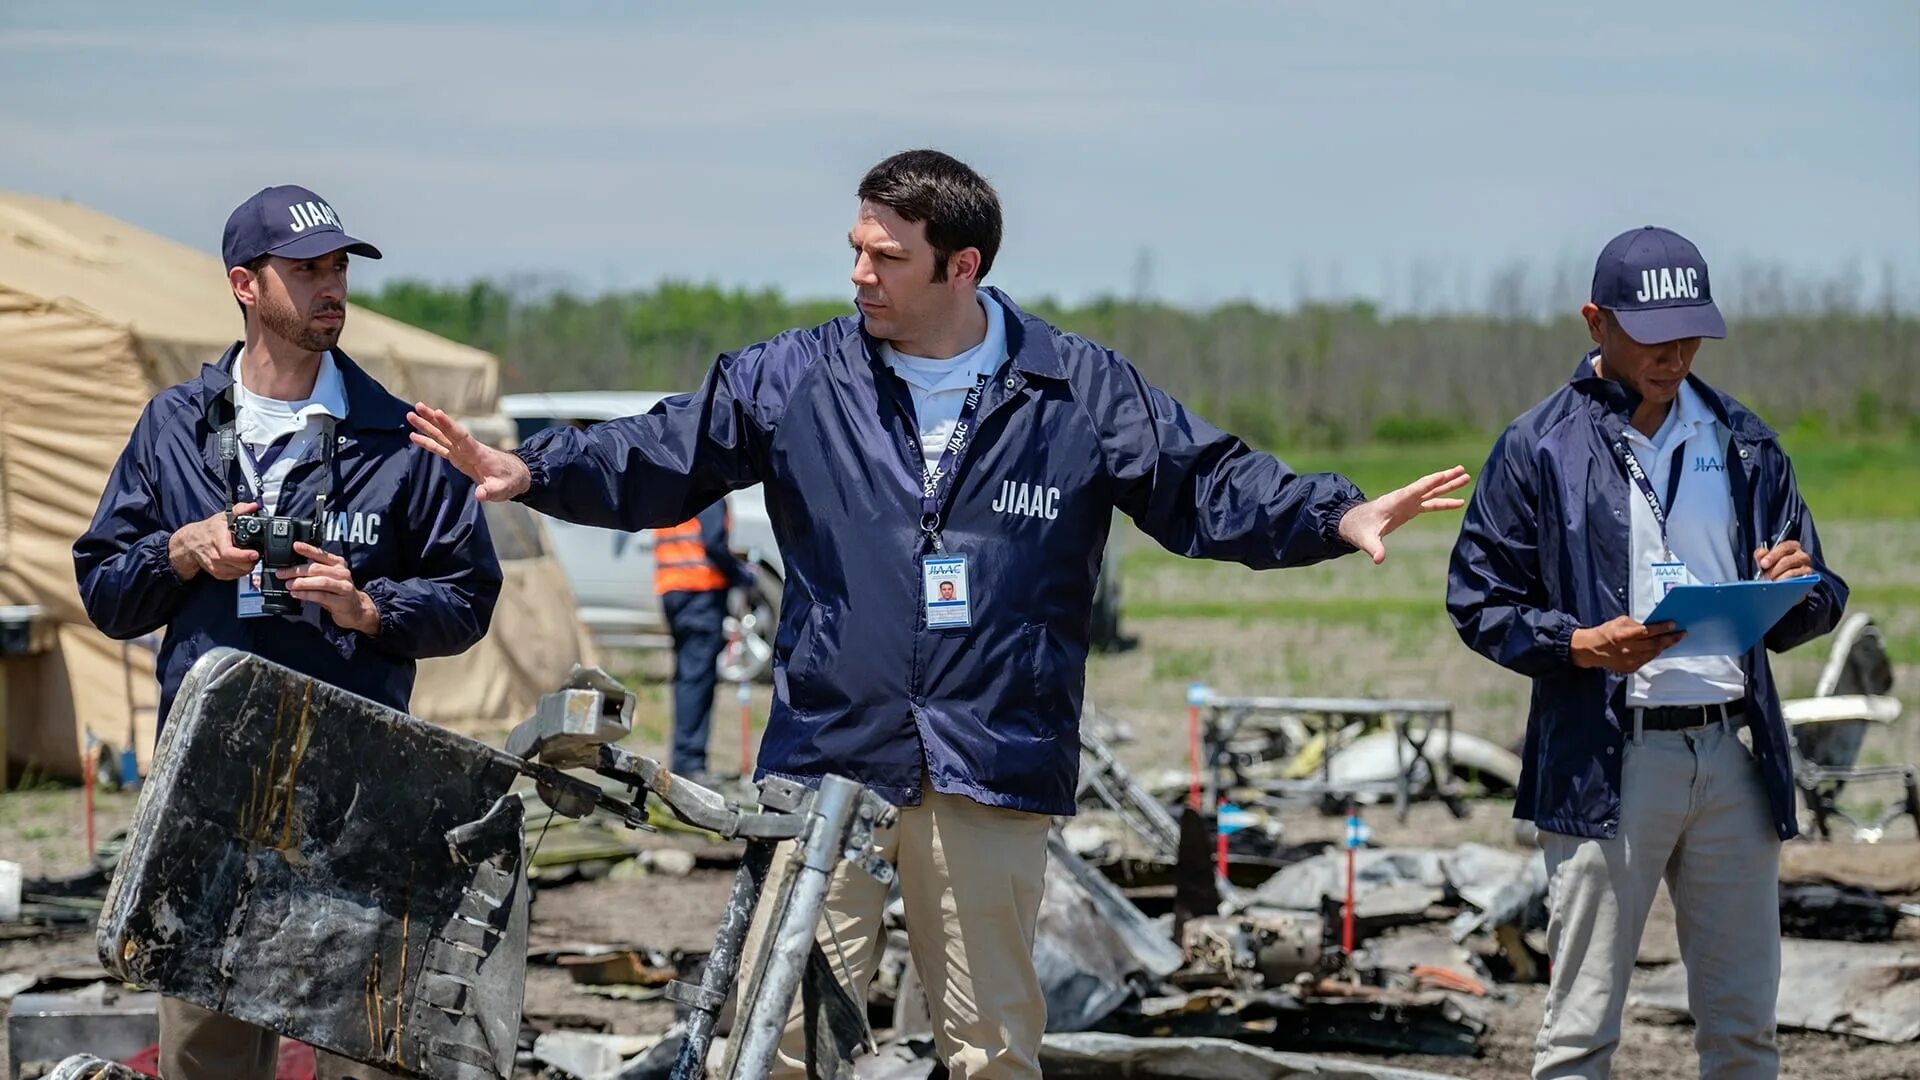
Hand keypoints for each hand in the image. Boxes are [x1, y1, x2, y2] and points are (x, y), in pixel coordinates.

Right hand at [168, 502, 261, 581]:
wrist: (191, 544)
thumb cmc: (208, 531)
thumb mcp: (223, 517)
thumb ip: (239, 510)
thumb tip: (252, 506)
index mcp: (217, 543)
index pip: (230, 554)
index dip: (244, 555)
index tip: (255, 553)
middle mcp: (216, 558)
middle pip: (239, 565)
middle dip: (252, 560)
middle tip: (257, 553)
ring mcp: (216, 568)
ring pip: (240, 572)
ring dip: (249, 565)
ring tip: (250, 556)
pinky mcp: (218, 574)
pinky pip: (236, 576)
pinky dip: (242, 570)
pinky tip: (243, 562)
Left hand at [280, 542, 379, 634]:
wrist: (357, 609)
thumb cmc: (338, 592)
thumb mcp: (329, 578)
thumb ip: (314, 572)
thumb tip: (290, 570)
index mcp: (338, 564)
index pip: (321, 554)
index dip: (308, 549)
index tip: (295, 546)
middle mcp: (342, 573)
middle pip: (317, 568)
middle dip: (297, 570)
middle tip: (282, 574)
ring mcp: (343, 587)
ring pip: (321, 581)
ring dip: (302, 582)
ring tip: (289, 584)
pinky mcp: (341, 601)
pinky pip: (322, 596)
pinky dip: (307, 595)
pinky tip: (297, 594)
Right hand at [407, 403, 530, 502]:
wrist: (515, 475)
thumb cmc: (510, 480)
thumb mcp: (502, 489)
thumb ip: (490, 491)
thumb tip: (479, 495)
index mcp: (477, 452)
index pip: (461, 436)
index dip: (449, 425)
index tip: (437, 412)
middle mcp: (467, 448)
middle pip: (447, 431)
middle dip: (432, 419)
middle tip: (416, 407)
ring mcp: (461, 452)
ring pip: (441, 436)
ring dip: (426, 426)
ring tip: (410, 415)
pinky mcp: (457, 457)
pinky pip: (440, 447)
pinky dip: (427, 442)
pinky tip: (414, 436)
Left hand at [1337, 465, 1471, 563]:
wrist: (1353, 523)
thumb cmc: (1358, 529)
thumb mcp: (1365, 540)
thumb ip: (1374, 548)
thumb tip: (1379, 560)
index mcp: (1395, 501)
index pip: (1414, 490)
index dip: (1429, 483)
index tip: (1444, 474)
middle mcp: (1404, 498)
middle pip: (1428, 486)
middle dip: (1445, 479)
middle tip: (1463, 470)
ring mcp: (1408, 503)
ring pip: (1432, 492)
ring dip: (1448, 485)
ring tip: (1466, 476)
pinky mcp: (1410, 509)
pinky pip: (1431, 504)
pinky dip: (1445, 502)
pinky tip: (1459, 501)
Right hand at [1570, 616, 1684, 673]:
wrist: (1591, 651)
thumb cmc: (1605, 633)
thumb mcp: (1618, 622)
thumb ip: (1635, 624)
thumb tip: (1651, 626)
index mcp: (1623, 636)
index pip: (1647, 631)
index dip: (1662, 628)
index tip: (1673, 624)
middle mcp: (1627, 650)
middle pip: (1654, 644)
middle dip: (1670, 638)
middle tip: (1681, 634)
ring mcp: (1629, 661)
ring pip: (1653, 653)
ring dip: (1664, 646)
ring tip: (1673, 640)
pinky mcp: (1630, 668)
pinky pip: (1647, 660)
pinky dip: (1654, 653)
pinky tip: (1658, 648)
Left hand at [1755, 540, 1812, 581]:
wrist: (1786, 585)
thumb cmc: (1775, 568)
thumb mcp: (1767, 560)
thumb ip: (1762, 555)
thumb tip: (1762, 554)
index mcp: (1791, 547)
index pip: (1784, 547)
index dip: (1772, 555)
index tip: (1763, 564)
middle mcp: (1802, 555)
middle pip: (1787, 561)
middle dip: (1773, 570)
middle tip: (1764, 578)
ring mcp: (1807, 567)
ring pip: (1791, 572)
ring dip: (1779, 579)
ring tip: (1770, 584)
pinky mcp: (1808, 580)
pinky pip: (1797, 582)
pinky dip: (1787, 584)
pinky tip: (1779, 587)